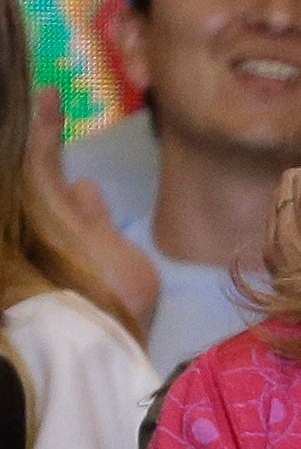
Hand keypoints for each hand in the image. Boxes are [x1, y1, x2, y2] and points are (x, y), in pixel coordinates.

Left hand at [28, 87, 158, 330]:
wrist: (97, 354)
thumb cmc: (108, 299)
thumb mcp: (115, 256)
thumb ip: (93, 219)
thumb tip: (80, 183)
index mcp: (52, 214)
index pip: (41, 161)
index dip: (44, 127)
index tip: (49, 94)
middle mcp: (42, 228)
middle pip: (37, 182)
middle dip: (43, 150)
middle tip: (53, 117)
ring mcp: (48, 249)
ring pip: (47, 204)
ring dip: (54, 180)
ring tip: (67, 156)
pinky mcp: (59, 269)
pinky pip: (60, 225)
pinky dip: (68, 208)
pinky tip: (80, 202)